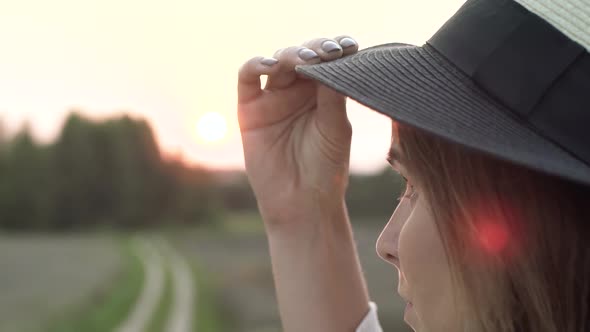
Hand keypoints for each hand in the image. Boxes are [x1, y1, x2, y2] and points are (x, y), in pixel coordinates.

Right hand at [238, 36, 358, 228]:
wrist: (301, 201)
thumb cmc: (325, 167)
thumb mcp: (335, 127)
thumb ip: (332, 93)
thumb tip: (332, 58)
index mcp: (322, 93)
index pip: (326, 61)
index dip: (335, 49)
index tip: (348, 46)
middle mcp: (297, 91)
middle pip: (302, 56)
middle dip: (315, 50)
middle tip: (328, 53)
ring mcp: (273, 98)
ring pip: (277, 61)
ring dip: (290, 54)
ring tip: (305, 61)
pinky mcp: (250, 108)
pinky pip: (247, 77)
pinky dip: (256, 64)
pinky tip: (271, 65)